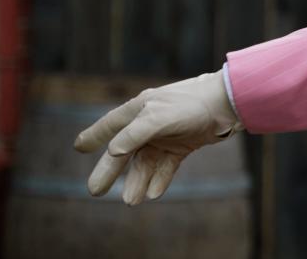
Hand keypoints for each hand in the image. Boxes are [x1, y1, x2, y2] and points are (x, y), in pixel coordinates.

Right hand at [72, 71, 243, 205]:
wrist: (228, 104)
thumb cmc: (190, 105)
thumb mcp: (158, 117)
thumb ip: (135, 133)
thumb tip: (113, 151)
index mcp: (139, 110)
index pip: (110, 125)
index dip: (94, 136)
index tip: (79, 147)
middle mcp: (148, 124)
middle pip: (124, 152)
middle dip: (109, 171)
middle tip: (94, 191)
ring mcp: (165, 136)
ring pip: (145, 163)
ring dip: (138, 181)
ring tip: (132, 201)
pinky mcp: (182, 146)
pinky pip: (165, 166)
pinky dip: (159, 179)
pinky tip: (153, 193)